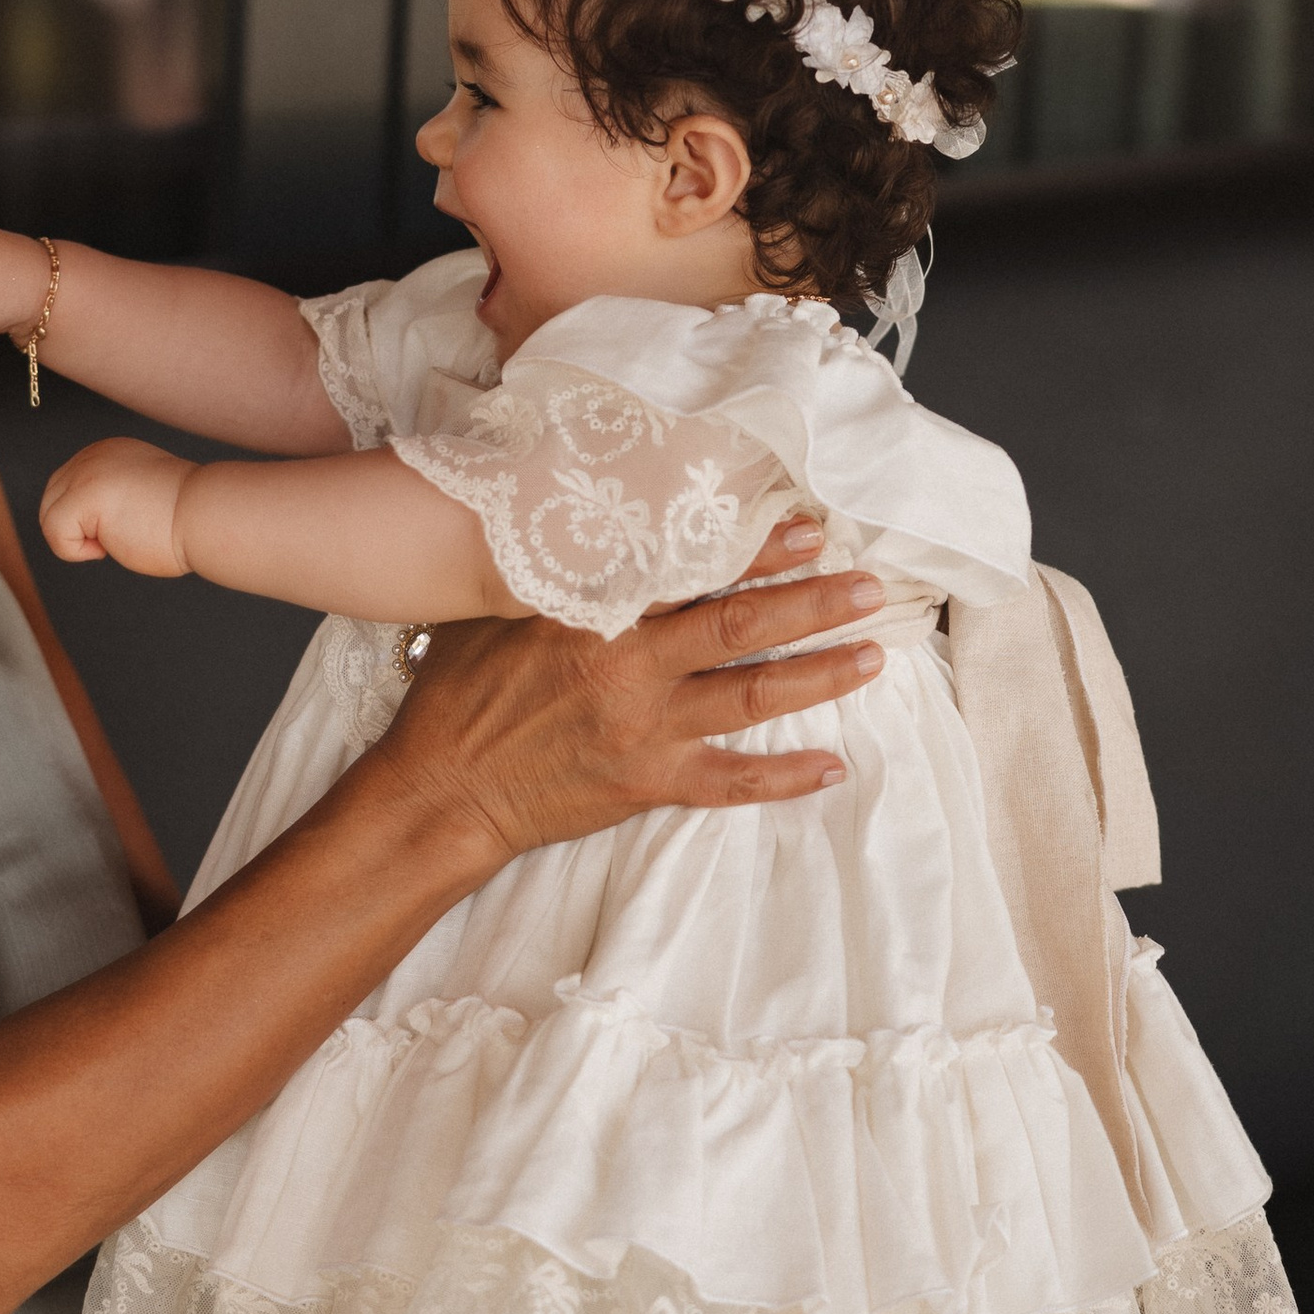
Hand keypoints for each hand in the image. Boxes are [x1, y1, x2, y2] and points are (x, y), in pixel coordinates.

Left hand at [40, 438, 191, 577]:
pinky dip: (75, 551)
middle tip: (117, 537)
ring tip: (115, 539)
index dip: (85, 520)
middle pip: (50, 500)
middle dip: (75, 529)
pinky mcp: (84, 494)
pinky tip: (107, 547)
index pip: (66, 488)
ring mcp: (86, 471)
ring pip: (49, 516)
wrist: (208, 515)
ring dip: (77, 540)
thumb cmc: (185, 518)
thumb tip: (82, 524)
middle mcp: (92, 455)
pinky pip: (54, 532)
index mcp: (107, 453)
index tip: (123, 526)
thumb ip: (110, 499)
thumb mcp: (141, 497)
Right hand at [372, 558, 886, 880]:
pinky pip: (731, 783)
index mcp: (593, 616)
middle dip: (811, 605)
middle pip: (739, 628)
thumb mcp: (492, 610)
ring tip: (872, 656)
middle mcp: (630, 671)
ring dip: (818, 677)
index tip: (804, 531)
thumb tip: (591, 522)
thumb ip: (552, 573)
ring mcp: (645, 731)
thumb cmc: (457, 695)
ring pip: (750, 697)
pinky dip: (784, 778)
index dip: (752, 551)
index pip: (690, 572)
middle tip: (870, 588)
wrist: (441, 791)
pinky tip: (832, 767)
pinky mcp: (648, 784)